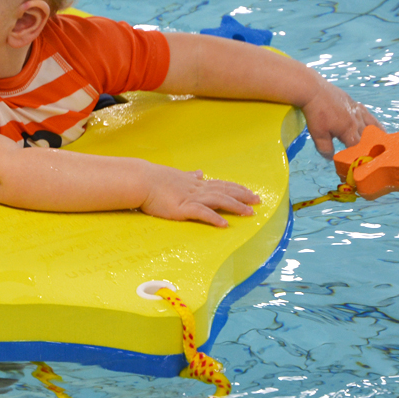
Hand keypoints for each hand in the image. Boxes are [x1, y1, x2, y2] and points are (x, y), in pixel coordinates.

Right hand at [139, 165, 259, 227]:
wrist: (140, 180)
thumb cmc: (153, 178)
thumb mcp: (175, 175)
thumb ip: (189, 176)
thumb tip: (200, 172)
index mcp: (194, 183)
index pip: (220, 184)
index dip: (236, 188)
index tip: (250, 192)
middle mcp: (196, 189)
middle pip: (225, 191)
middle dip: (243, 196)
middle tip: (258, 201)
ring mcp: (190, 198)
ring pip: (218, 200)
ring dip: (235, 206)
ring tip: (249, 212)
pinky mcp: (182, 208)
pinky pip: (202, 213)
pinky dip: (214, 218)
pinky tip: (225, 224)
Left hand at [301, 79, 378, 158]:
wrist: (314, 90)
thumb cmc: (315, 113)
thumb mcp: (317, 134)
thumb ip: (325, 148)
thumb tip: (331, 158)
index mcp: (348, 131)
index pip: (358, 148)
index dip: (360, 156)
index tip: (361, 162)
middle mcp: (357, 121)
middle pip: (368, 138)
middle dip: (371, 147)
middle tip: (375, 155)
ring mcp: (358, 111)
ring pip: (372, 126)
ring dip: (378, 135)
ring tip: (384, 143)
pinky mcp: (355, 104)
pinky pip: (369, 116)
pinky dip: (375, 123)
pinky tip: (377, 126)